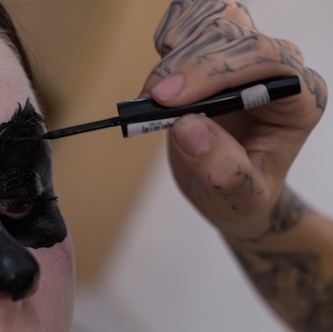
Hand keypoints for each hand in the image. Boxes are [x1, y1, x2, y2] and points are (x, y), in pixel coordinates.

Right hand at [143, 0, 326, 239]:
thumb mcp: (238, 198)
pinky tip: (163, 74)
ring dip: (176, 50)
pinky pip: (193, 18)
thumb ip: (222, 169)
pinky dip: (171, 36)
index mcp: (296, 98)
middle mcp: (276, 68)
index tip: (168, 99)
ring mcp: (245, 55)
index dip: (212, 70)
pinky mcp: (216, 51)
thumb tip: (188, 126)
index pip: (264, 58)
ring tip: (154, 95)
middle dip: (184, 66)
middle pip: (230, 35)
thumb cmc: (241, 194)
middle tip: (149, 103)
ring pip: (210, 20)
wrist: (228, 189)